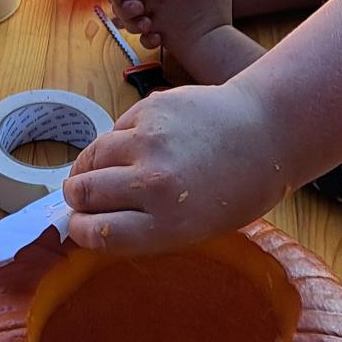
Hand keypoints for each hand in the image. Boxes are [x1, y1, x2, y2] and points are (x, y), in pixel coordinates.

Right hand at [62, 80, 285, 252]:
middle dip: (77, 198)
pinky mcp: (149, 109)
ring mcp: (149, 141)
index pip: (97, 233)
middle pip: (85, 193)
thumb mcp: (195, 228)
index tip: (79, 227)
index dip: (81, 231)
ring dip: (87, 168)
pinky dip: (114, 142)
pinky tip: (130, 148)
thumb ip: (146, 228)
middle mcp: (154, 183)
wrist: (264, 133)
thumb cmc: (236, 190)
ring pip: (90, 157)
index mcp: (169, 224)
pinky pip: (113, 130)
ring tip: (95, 172)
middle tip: (81, 198)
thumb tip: (94, 223)